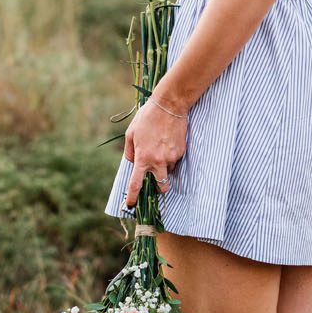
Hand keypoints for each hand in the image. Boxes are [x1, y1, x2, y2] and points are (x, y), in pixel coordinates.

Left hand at [121, 95, 187, 209]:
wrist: (169, 106)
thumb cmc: (147, 118)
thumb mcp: (131, 133)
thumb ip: (130, 152)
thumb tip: (133, 163)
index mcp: (143, 158)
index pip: (136, 184)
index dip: (133, 198)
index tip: (131, 206)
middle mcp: (158, 161)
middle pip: (161, 187)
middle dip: (159, 189)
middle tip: (156, 181)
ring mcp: (171, 158)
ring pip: (168, 172)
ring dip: (164, 167)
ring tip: (160, 148)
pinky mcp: (181, 152)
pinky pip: (175, 160)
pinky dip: (171, 156)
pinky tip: (167, 141)